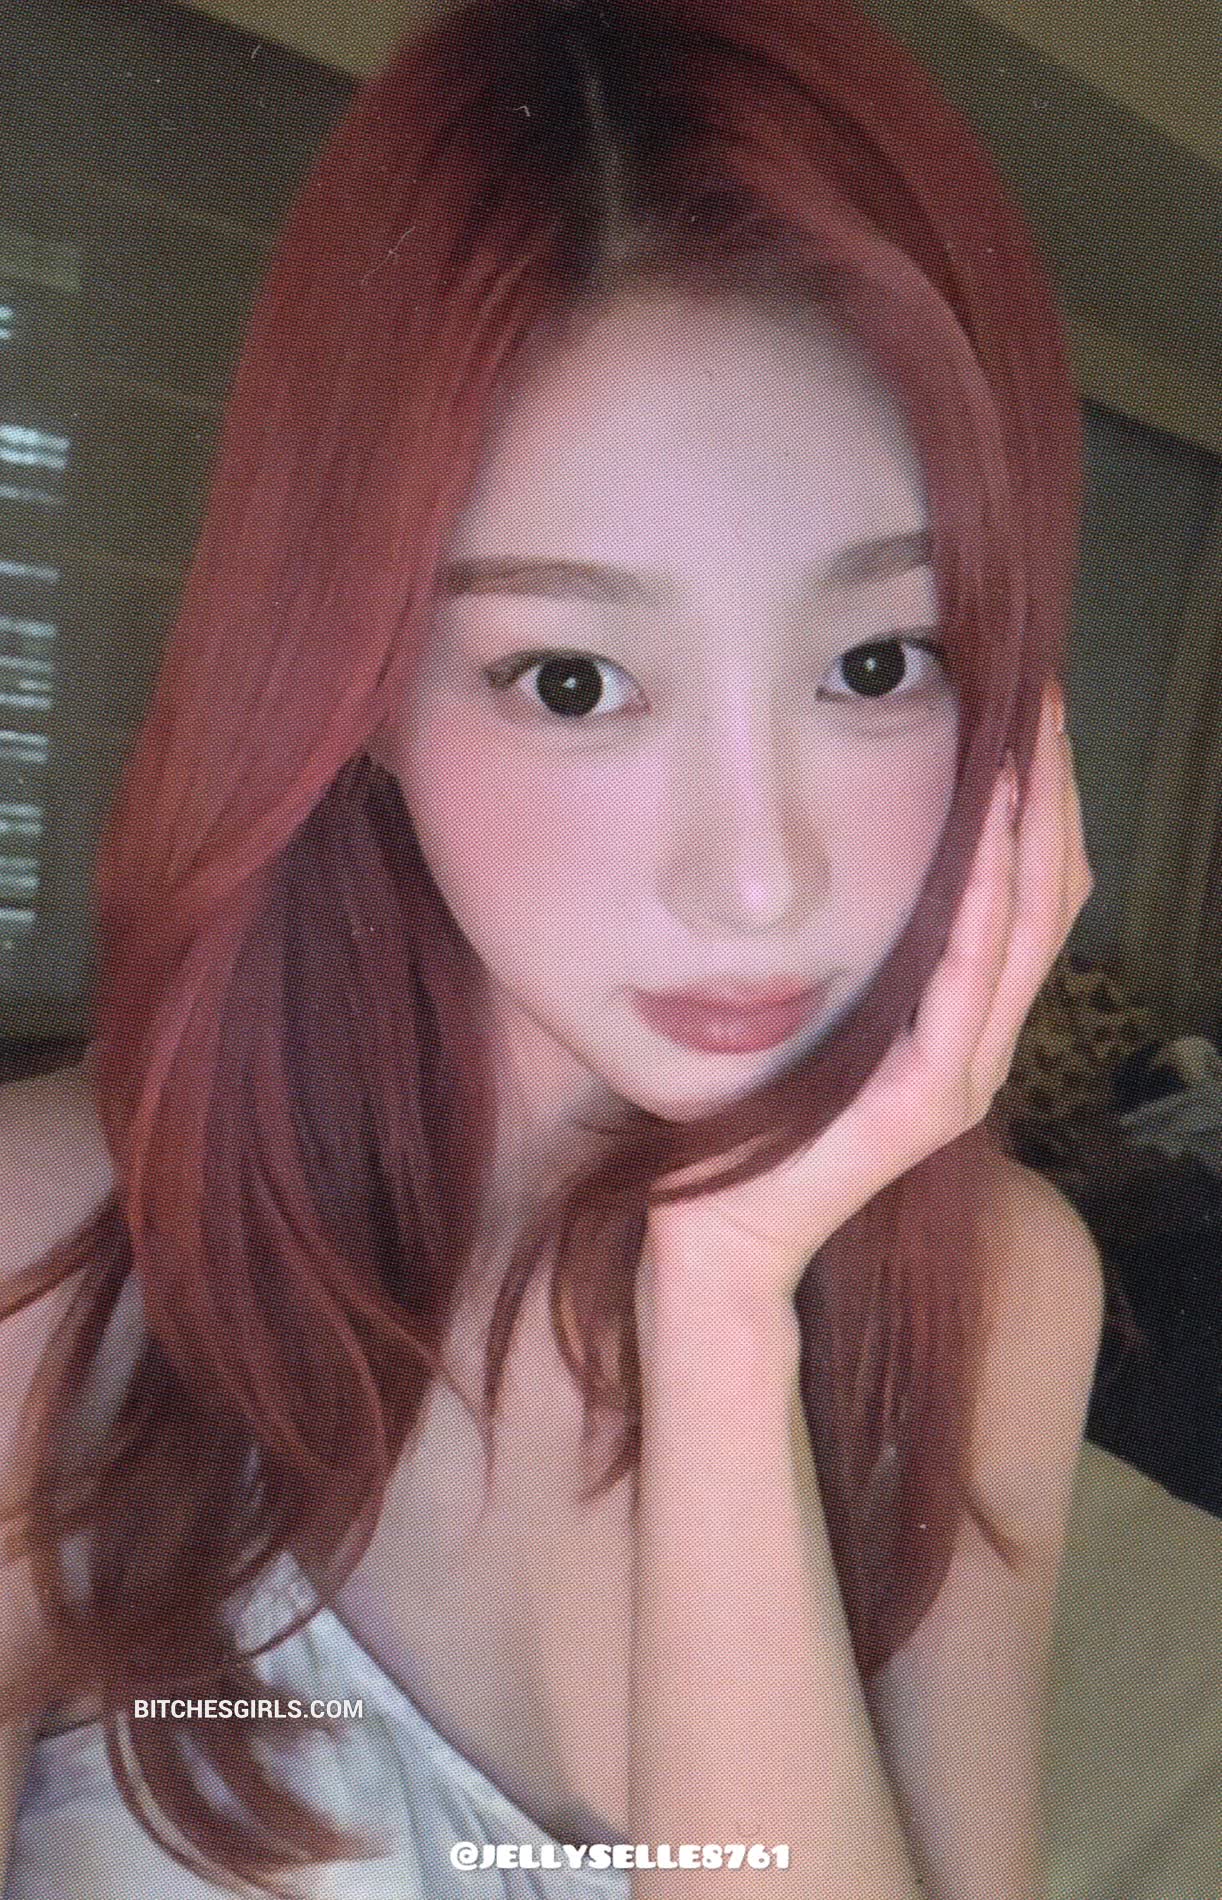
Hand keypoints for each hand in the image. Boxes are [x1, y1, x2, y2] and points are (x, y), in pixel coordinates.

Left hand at [641, 681, 1093, 1320]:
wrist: (719, 1226)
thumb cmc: (756, 1115)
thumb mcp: (819, 1011)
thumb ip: (857, 954)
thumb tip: (857, 853)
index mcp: (963, 1021)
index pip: (1030, 896)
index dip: (1043, 804)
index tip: (1030, 712)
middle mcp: (982, 1043)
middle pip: (1049, 899)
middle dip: (1052, 792)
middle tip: (1046, 700)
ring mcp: (964, 1074)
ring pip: (1025, 930)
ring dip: (1030, 830)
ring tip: (1026, 743)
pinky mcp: (929, 1100)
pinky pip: (967, 984)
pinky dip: (980, 906)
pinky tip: (981, 839)